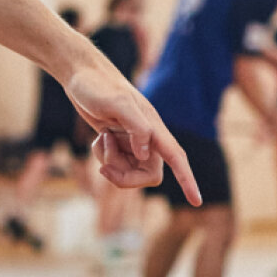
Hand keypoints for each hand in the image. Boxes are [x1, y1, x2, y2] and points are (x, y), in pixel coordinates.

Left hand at [62, 56, 199, 204]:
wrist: (80, 74)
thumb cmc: (97, 86)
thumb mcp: (117, 103)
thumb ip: (137, 128)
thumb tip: (146, 154)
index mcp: (154, 127)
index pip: (176, 158)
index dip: (188, 181)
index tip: (197, 202)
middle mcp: (147, 137)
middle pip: (148, 175)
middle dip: (124, 177)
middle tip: (103, 168)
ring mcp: (132, 141)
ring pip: (129, 171)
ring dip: (111, 162)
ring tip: (101, 138)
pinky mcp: (119, 142)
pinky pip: (115, 163)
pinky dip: (103, 156)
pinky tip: (99, 137)